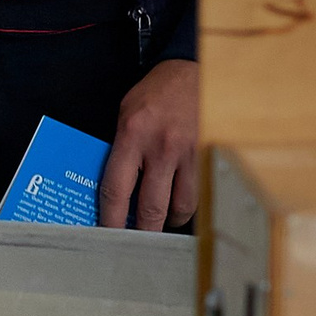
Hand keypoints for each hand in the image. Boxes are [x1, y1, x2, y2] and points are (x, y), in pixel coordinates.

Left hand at [97, 57, 198, 231]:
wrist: (190, 72)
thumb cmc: (152, 95)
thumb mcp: (123, 116)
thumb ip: (118, 151)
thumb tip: (112, 190)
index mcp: (132, 136)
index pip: (116, 189)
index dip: (110, 219)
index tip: (106, 234)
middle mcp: (161, 148)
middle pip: (151, 208)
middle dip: (142, 232)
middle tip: (136, 244)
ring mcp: (189, 154)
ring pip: (181, 207)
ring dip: (169, 221)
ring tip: (160, 223)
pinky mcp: (208, 157)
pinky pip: (198, 193)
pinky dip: (188, 205)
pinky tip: (179, 205)